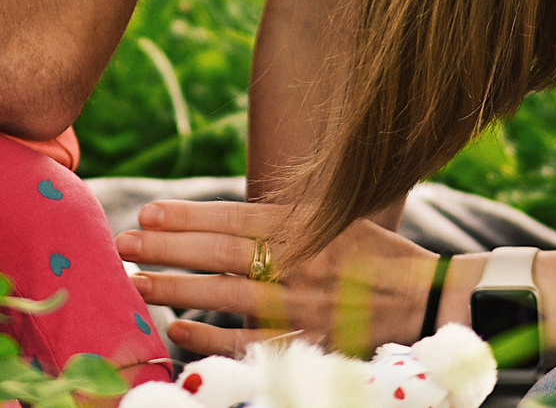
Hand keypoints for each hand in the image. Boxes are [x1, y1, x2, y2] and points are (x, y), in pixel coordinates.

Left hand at [115, 201, 446, 355]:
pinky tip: (178, 329)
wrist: (432, 302)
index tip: (148, 214)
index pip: (233, 218)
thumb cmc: (377, 255)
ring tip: (136, 281)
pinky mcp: (307, 343)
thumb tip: (227, 212)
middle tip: (123, 244)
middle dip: (167, 249)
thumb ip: (285, 212)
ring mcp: (302, 305)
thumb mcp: (337, 216)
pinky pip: (248, 342)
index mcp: (307, 225)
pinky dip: (211, 337)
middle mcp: (301, 262)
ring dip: (176, 289)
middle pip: (219, 254)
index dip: (187, 216)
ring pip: (226, 297)